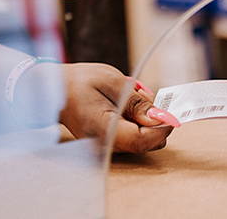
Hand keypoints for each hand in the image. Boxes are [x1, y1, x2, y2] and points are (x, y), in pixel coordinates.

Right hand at [59, 63, 176, 153]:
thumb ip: (137, 103)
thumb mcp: (114, 83)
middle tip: (148, 99)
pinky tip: (126, 105)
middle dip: (156, 123)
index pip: (141, 141)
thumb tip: (161, 118)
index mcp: (103, 129)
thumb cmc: (81, 80)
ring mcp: (104, 145)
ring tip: (132, 97)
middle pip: (143, 144)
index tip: (171, 113)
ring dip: (146, 121)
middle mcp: (103, 144)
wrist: (55, 87)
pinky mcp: (106, 142)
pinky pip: (130, 137)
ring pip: (139, 141)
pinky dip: (136, 122)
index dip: (161, 129)